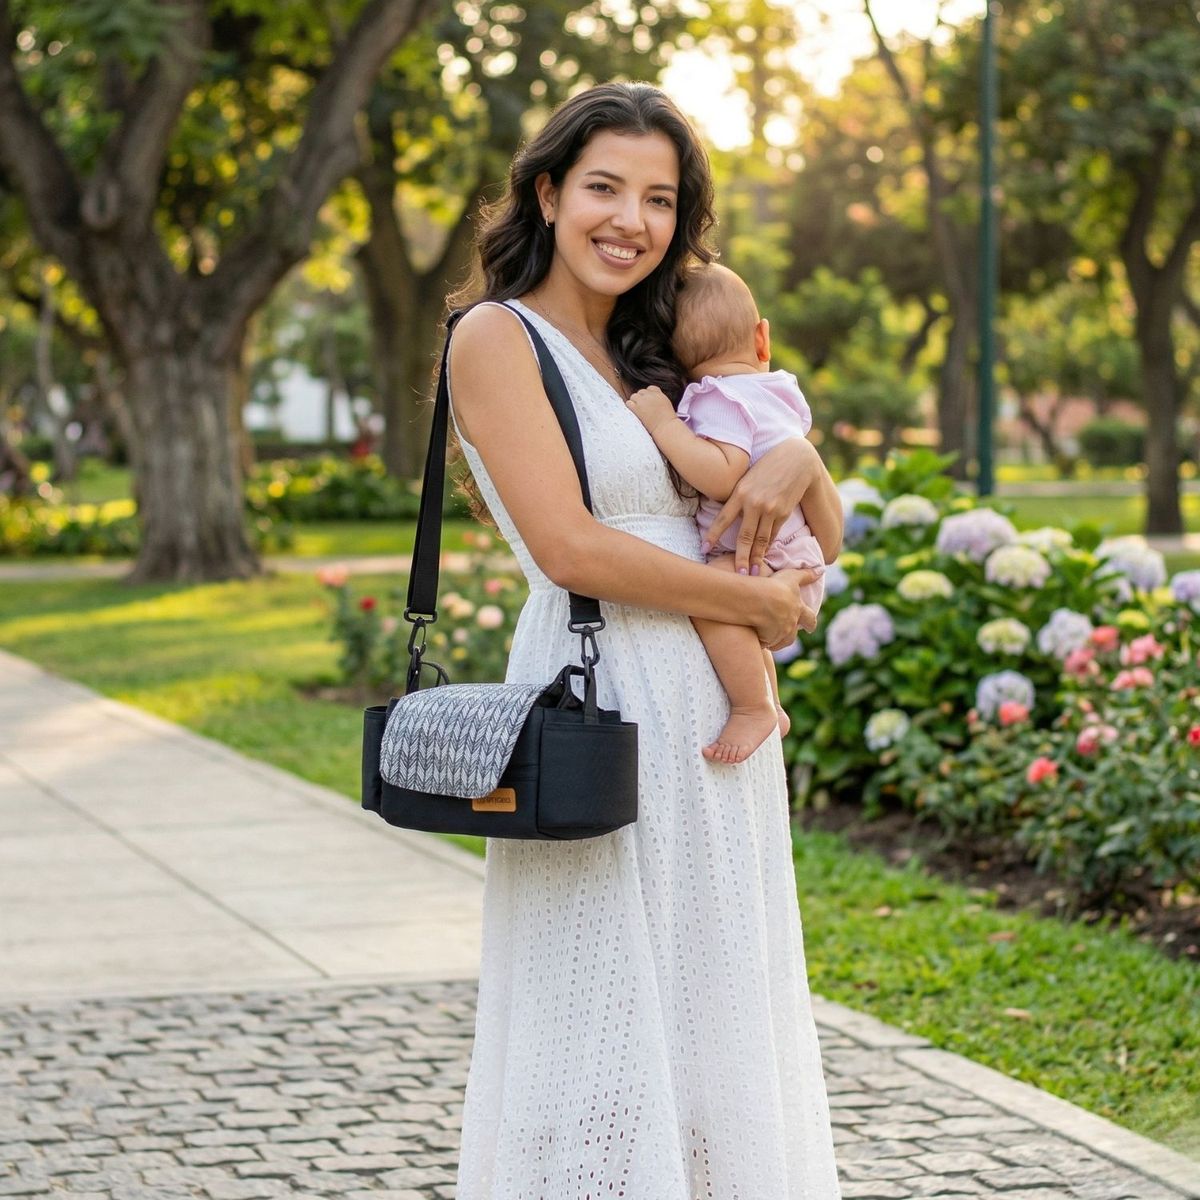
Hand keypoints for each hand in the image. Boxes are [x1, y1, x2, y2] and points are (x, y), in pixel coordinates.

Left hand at [624, 386, 676, 437]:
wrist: (665, 428)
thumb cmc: (667, 420)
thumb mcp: (666, 405)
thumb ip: (658, 399)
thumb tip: (651, 400)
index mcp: (659, 394)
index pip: (650, 388)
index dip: (648, 395)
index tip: (649, 402)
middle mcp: (650, 396)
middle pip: (641, 392)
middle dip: (641, 399)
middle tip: (643, 409)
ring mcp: (643, 401)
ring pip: (633, 396)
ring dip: (634, 402)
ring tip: (638, 411)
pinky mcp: (637, 408)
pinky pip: (628, 403)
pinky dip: (630, 407)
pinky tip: (633, 413)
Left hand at [704, 438, 826, 574]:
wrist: (796, 460)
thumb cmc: (767, 468)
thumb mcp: (747, 479)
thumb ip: (738, 497)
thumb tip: (726, 516)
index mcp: (740, 493)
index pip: (722, 519)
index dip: (712, 536)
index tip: (704, 549)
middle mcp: (754, 503)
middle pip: (744, 537)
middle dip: (740, 558)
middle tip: (738, 575)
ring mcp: (770, 509)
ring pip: (761, 539)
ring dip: (756, 558)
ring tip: (752, 573)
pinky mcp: (783, 513)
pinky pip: (773, 533)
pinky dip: (768, 545)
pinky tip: (764, 555)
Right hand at [754, 566, 822, 647]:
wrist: (758, 600)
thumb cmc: (775, 586)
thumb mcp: (791, 577)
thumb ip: (806, 575)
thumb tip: (822, 570)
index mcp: (798, 610)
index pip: (809, 619)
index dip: (810, 623)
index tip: (810, 628)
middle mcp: (790, 624)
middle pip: (792, 636)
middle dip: (789, 637)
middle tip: (787, 639)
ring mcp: (779, 634)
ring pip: (778, 642)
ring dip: (774, 641)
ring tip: (768, 641)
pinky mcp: (766, 639)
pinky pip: (764, 643)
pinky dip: (761, 641)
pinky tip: (755, 638)